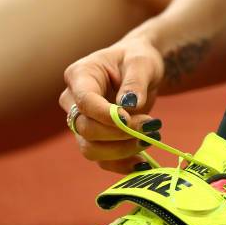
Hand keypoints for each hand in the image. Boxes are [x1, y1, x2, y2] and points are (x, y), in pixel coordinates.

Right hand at [59, 31, 164, 173]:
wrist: (139, 70)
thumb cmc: (138, 60)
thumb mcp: (142, 63)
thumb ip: (136, 82)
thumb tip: (130, 105)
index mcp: (80, 76)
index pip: (85, 102)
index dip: (105, 115)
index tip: (129, 119)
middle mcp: (73, 101)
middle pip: (85, 129)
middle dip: (120, 133)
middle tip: (152, 126)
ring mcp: (82, 122)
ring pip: (91, 149)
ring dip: (123, 150)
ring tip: (152, 137)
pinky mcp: (95, 139)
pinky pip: (103, 160)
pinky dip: (123, 165)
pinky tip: (144, 162)